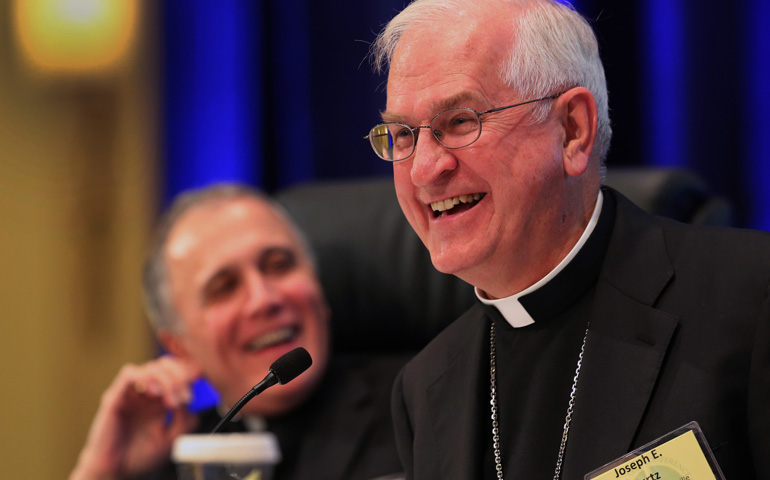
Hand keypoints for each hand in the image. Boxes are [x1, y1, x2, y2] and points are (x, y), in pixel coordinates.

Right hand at [70, 356, 202, 479]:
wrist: (116, 471)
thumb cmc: (141, 456)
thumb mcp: (173, 438)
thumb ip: (186, 419)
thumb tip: (190, 402)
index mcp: (161, 399)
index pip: (177, 372)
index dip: (189, 372)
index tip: (201, 379)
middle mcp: (146, 392)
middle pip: (166, 365)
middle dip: (181, 375)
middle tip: (187, 397)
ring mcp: (131, 393)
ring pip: (151, 367)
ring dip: (167, 380)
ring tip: (173, 403)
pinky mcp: (115, 396)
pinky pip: (129, 374)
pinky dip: (146, 377)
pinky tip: (155, 394)